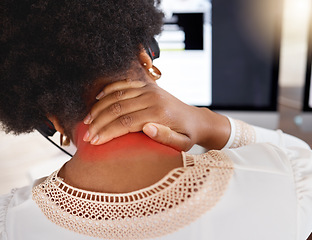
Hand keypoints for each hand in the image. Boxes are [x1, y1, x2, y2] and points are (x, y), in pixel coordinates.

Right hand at [82, 79, 229, 150]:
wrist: (196, 119)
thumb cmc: (187, 135)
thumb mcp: (182, 143)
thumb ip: (166, 137)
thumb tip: (147, 128)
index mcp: (159, 113)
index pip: (126, 122)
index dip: (107, 132)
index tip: (93, 142)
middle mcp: (152, 97)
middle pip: (117, 109)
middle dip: (99, 123)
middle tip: (86, 136)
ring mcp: (149, 89)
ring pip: (117, 96)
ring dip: (99, 108)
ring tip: (87, 121)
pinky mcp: (147, 86)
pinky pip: (123, 85)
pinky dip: (108, 91)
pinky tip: (97, 100)